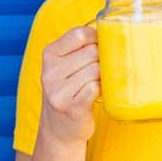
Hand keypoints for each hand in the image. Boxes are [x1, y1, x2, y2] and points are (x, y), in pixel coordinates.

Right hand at [39, 22, 100, 145]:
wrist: (59, 129)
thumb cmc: (69, 91)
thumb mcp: (64, 66)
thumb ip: (80, 48)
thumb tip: (112, 31)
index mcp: (49, 55)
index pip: (79, 34)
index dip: (96, 38)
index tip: (100, 48)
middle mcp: (50, 72)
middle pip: (91, 52)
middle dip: (102, 60)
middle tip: (101, 71)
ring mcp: (58, 91)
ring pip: (96, 70)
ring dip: (103, 77)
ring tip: (98, 84)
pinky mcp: (71, 107)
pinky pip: (95, 88)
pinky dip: (101, 90)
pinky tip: (97, 94)